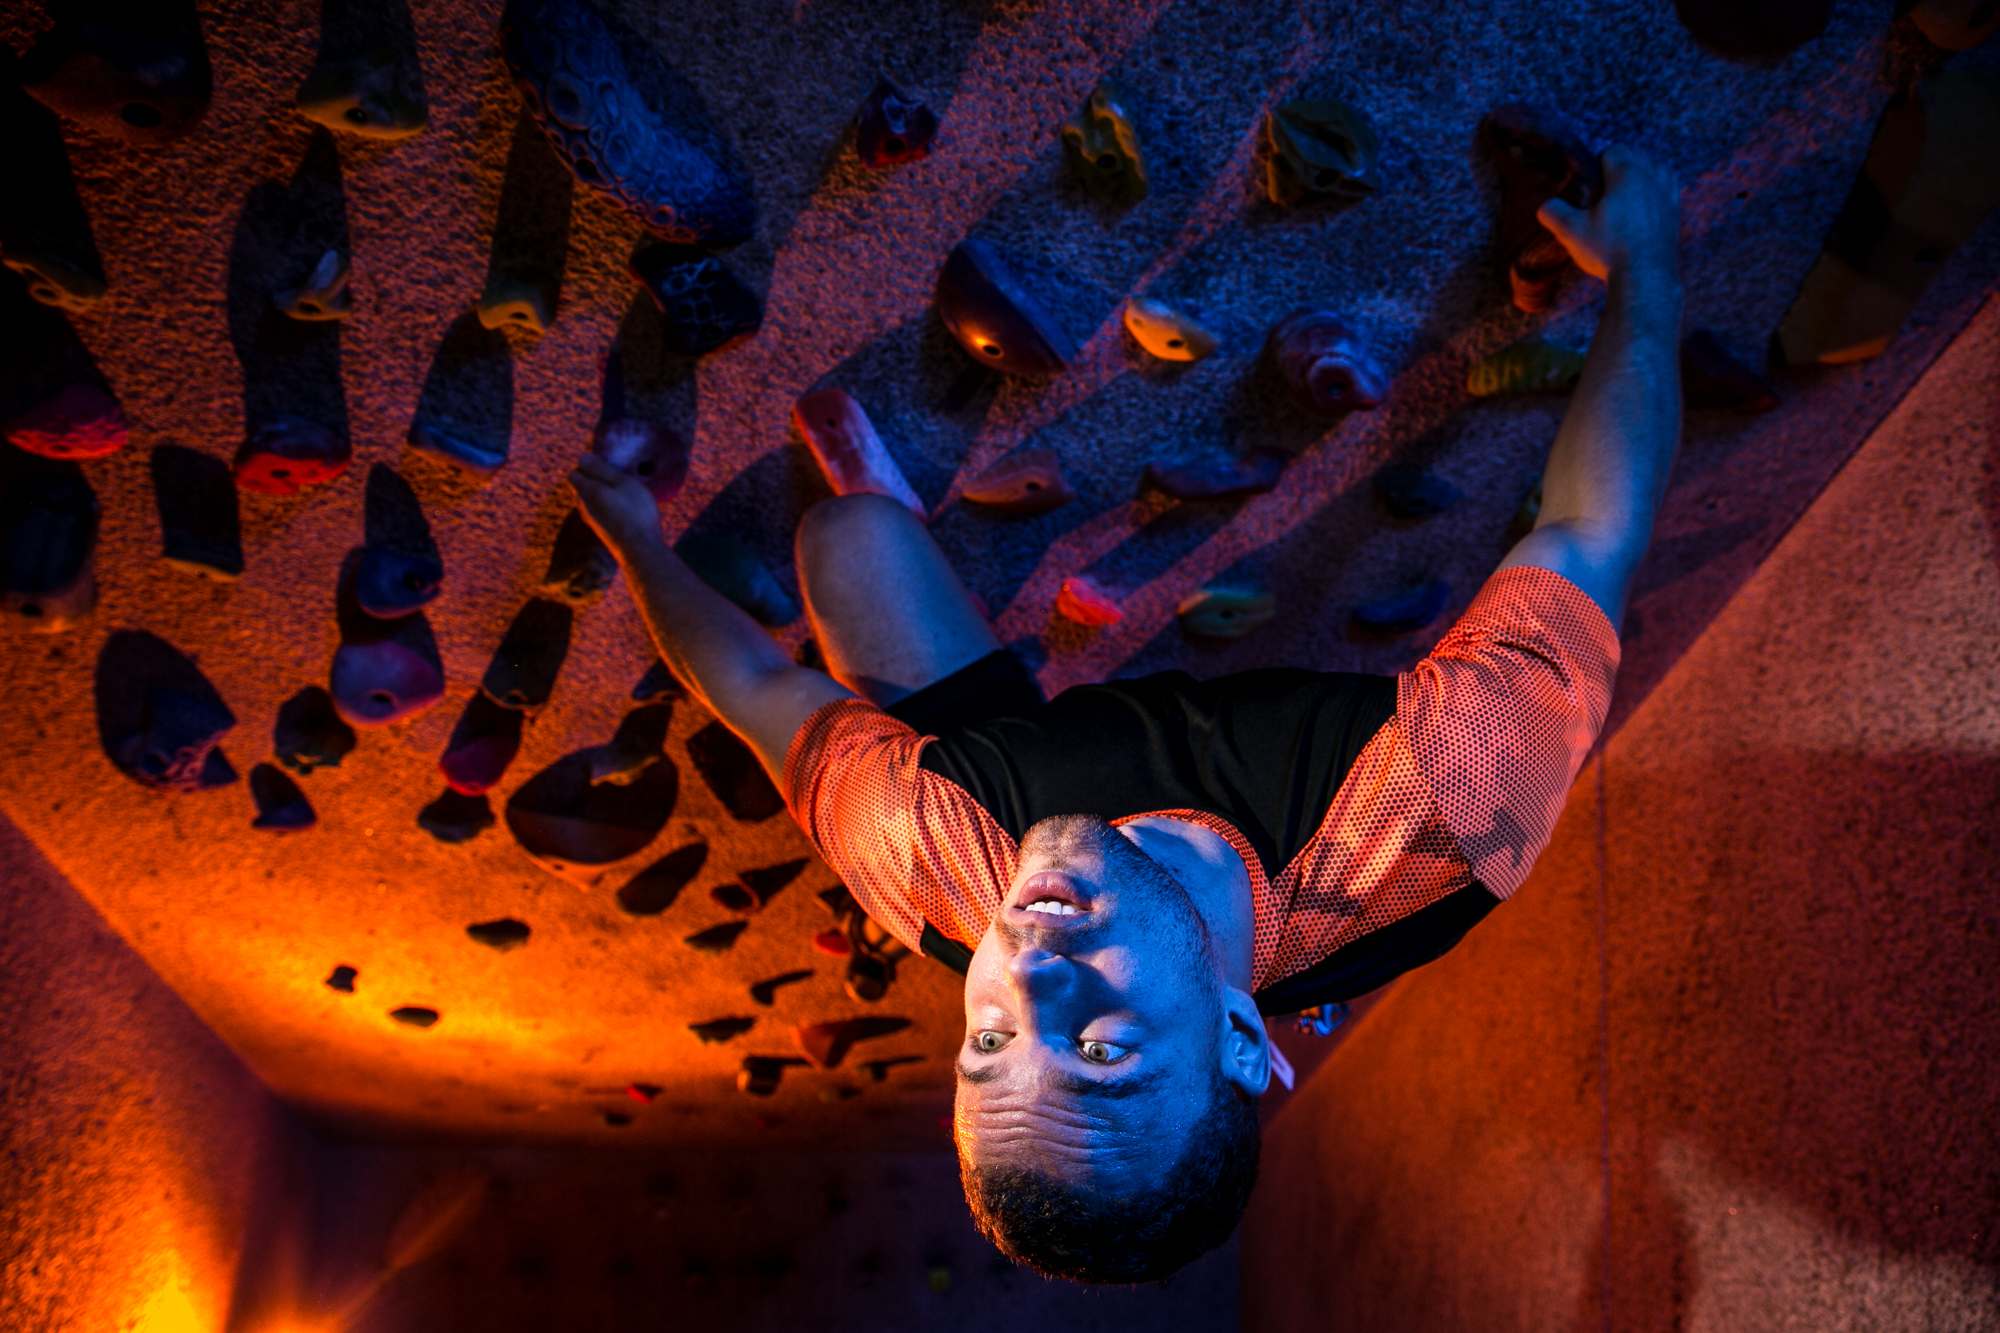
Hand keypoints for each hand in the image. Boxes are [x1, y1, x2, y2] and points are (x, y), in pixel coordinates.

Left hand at [570, 453, 665, 557]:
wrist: (639, 548)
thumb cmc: (634, 510)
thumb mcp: (621, 482)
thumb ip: (600, 469)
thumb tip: (581, 457)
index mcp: (586, 491)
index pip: (574, 473)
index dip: (589, 467)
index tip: (608, 467)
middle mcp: (583, 506)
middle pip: (581, 487)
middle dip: (594, 480)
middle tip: (617, 479)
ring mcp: (591, 520)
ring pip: (590, 501)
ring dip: (602, 494)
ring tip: (622, 494)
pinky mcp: (601, 531)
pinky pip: (598, 512)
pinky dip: (607, 507)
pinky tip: (623, 510)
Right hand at [1538, 145, 1679, 281]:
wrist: (1645, 276)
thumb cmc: (1609, 249)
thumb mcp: (1572, 231)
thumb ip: (1555, 213)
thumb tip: (1544, 207)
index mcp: (1627, 174)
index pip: (1614, 150)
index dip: (1599, 163)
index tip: (1592, 184)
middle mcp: (1651, 177)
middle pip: (1636, 156)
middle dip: (1620, 167)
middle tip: (1605, 192)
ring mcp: (1667, 193)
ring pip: (1657, 168)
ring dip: (1643, 174)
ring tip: (1627, 195)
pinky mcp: (1675, 211)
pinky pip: (1670, 187)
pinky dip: (1659, 190)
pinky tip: (1646, 207)